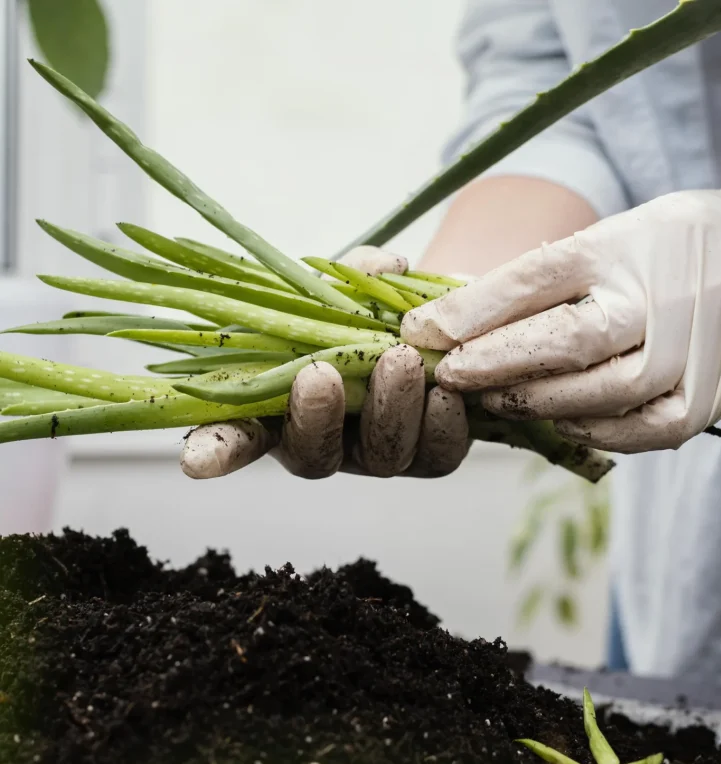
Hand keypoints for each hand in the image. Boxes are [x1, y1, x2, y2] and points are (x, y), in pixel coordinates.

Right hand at [180, 247, 470, 479]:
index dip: (216, 450)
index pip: (239, 437)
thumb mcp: (351, 283)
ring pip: (382, 457)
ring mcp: (380, 451)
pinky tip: (448, 394)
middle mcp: (329, 439)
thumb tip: (380, 269)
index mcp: (285, 406)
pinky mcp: (433, 451)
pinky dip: (444, 426)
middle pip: (314, 456)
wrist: (444, 325)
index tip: (194, 458)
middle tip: (322, 370)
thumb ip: (353, 277)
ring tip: (401, 360)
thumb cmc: (374, 307)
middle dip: (315, 417)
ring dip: (388, 409)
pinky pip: (438, 455)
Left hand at [401, 181, 720, 452]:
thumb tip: (456, 323)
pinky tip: (554, 422)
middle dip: (494, 365)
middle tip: (445, 377)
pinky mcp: (707, 400)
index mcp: (629, 243)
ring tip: (491, 401)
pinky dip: (591, 430)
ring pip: (600, 394)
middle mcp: (663, 296)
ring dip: (535, 404)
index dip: (472, 311)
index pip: (538, 277)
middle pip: (567, 342)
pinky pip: (639, 430)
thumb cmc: (668, 251)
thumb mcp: (609, 240)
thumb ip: (542, 282)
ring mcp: (691, 352)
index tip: (421, 334)